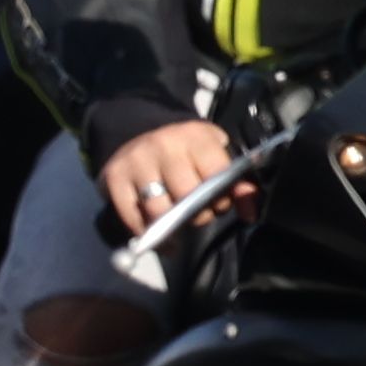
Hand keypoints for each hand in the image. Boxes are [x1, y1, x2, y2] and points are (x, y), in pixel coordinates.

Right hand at [99, 118, 234, 233]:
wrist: (137, 131)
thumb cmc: (183, 152)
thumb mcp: (212, 156)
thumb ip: (237, 184)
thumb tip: (252, 214)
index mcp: (195, 136)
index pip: (217, 175)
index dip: (222, 198)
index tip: (219, 202)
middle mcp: (165, 144)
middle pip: (188, 196)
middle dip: (198, 214)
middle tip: (197, 213)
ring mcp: (136, 160)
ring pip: (160, 210)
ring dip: (172, 225)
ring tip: (177, 220)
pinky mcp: (114, 177)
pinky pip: (133, 218)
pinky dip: (147, 233)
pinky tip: (159, 234)